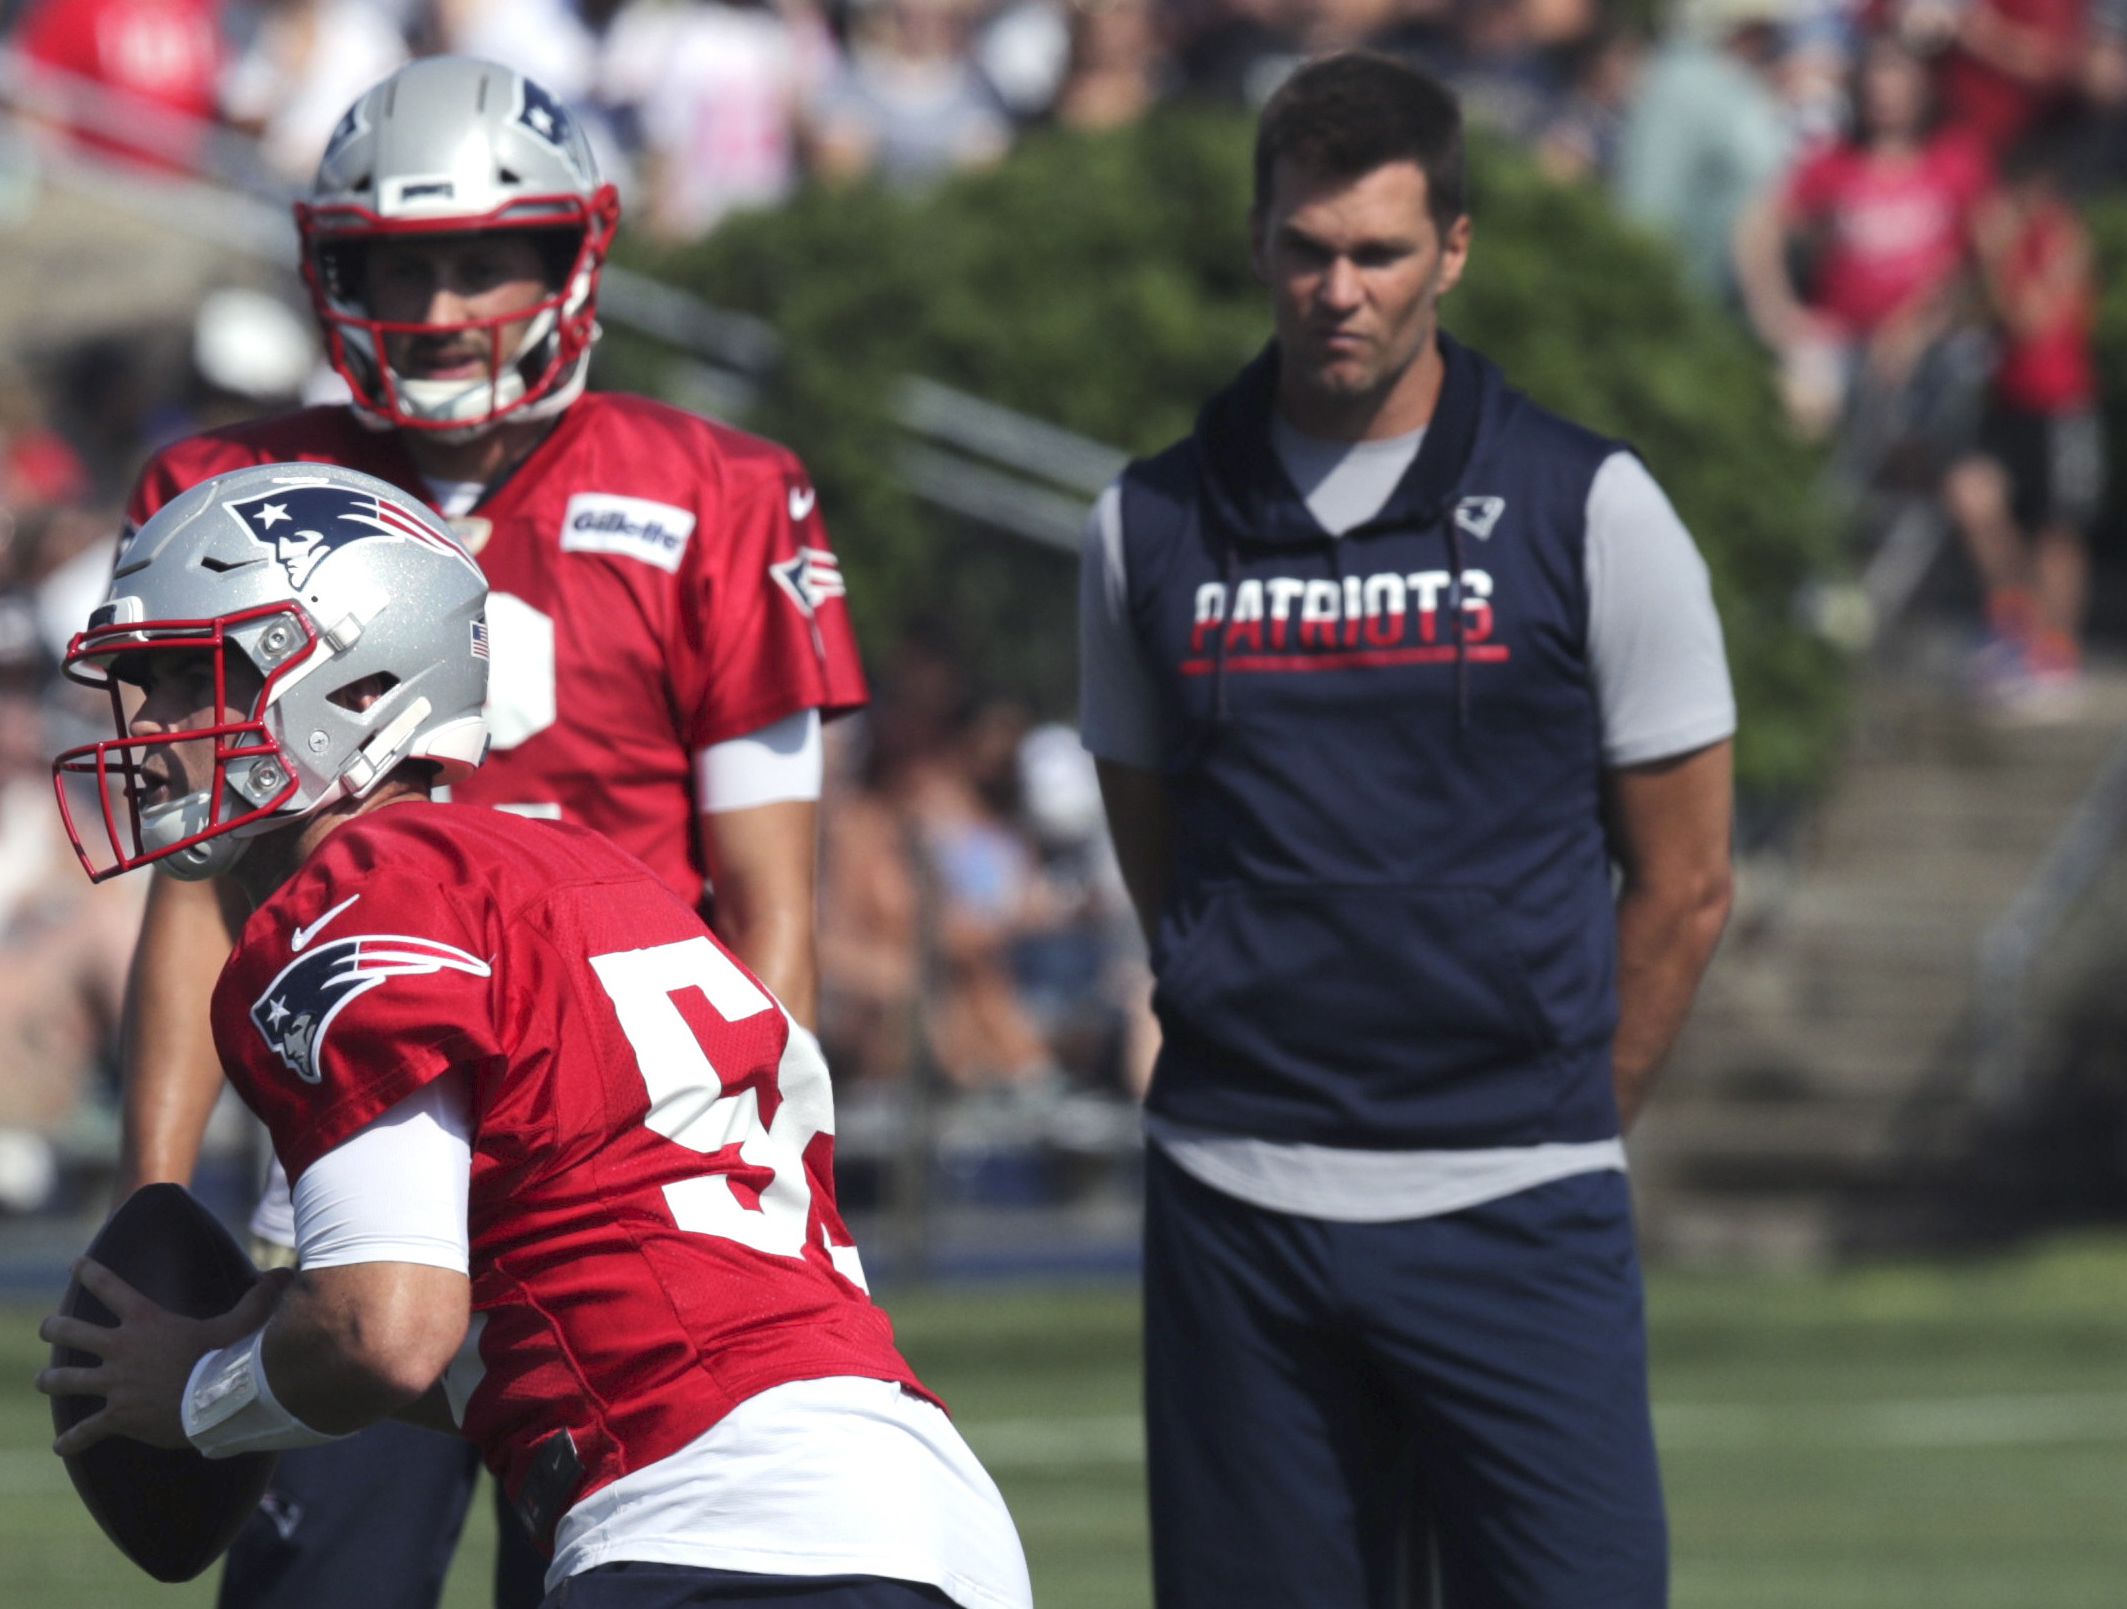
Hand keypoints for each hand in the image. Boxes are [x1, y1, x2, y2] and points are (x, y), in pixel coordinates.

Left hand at [34, 1261, 291, 1455]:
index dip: (89, 1272)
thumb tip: (287, 1273)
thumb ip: (258, 1298)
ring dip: (51, 1380)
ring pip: (65, 1379)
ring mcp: (114, 1384)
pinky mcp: (116, 1417)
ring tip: (43, 1380)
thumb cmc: (228, 1360)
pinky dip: (72, 1440)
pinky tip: (61, 1446)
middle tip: (48, 1328)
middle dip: (54, 1328)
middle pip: (70, 1331)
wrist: (215, 1405)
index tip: (75, 1264)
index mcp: (145, 1321)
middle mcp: (121, 1349)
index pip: (110, 1287)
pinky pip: (85, 1431)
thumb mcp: (241, 1324)